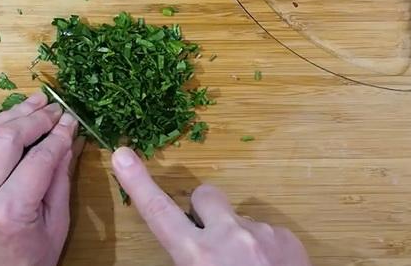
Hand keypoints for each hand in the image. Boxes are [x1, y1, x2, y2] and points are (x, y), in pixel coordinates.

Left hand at [0, 92, 82, 265]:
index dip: (59, 136)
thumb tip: (69, 141)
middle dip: (35, 118)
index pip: (39, 158)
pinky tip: (12, 119)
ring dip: (12, 115)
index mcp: (9, 212)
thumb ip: (60, 181)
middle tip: (57, 107)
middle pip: (6, 139)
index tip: (73, 121)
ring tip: (37, 100)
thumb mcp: (55, 227)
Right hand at [112, 147, 311, 265]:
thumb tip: (189, 249)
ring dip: (238, 237)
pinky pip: (267, 233)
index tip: (122, 155)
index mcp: (198, 256)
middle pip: (205, 195)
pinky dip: (265, 248)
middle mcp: (228, 236)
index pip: (158, 212)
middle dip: (203, 210)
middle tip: (210, 240)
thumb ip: (188, 260)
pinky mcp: (288, 237)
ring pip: (239, 219)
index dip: (138, 183)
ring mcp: (261, 233)